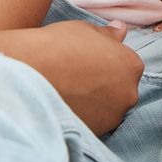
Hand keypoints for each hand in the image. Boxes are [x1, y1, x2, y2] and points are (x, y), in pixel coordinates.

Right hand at [0, 19, 142, 135]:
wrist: (29, 74)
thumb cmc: (59, 46)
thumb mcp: (85, 29)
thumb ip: (108, 33)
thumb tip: (121, 29)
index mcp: (131, 65)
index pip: (126, 63)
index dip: (106, 59)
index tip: (88, 59)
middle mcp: (129, 93)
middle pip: (121, 87)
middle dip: (105, 82)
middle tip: (78, 74)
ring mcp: (113, 116)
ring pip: (108, 106)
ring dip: (96, 100)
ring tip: (70, 89)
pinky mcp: (96, 131)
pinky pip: (94, 121)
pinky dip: (85, 114)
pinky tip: (67, 103)